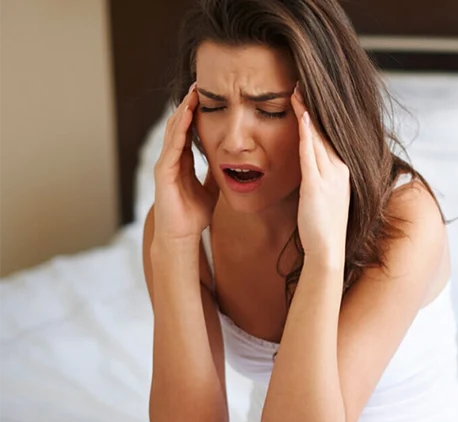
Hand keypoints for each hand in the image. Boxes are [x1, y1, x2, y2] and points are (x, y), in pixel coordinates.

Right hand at [152, 82, 218, 243]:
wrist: (181, 236)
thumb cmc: (193, 215)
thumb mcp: (210, 189)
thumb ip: (214, 175)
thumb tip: (227, 165)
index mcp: (181, 161)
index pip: (188, 130)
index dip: (195, 112)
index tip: (206, 95)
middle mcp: (171, 159)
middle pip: (178, 125)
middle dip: (188, 104)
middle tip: (198, 83)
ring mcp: (165, 165)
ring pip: (174, 132)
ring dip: (183, 112)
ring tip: (192, 93)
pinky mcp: (164, 173)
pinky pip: (172, 147)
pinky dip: (180, 131)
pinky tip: (186, 117)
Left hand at [290, 82, 350, 266]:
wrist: (327, 250)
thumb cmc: (323, 226)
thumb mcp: (324, 195)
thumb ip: (318, 176)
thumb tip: (308, 163)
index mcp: (341, 170)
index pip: (328, 135)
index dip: (319, 113)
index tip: (307, 94)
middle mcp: (339, 168)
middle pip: (325, 130)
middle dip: (314, 105)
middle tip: (302, 80)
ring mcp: (330, 176)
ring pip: (318, 136)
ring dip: (308, 112)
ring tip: (298, 89)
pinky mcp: (317, 185)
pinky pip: (311, 154)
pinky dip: (307, 134)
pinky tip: (303, 116)